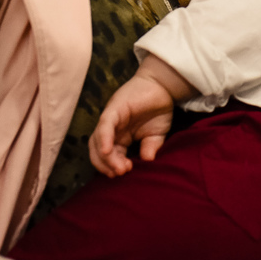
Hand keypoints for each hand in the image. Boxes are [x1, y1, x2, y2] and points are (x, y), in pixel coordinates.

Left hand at [88, 62, 180, 176]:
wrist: (163, 86)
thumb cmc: (158, 109)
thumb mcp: (156, 135)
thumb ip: (150, 148)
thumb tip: (147, 161)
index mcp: (119, 137)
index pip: (108, 156)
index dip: (112, 167)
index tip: (125, 173)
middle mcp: (110, 130)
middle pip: (97, 151)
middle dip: (106, 165)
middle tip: (121, 173)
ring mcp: (110, 119)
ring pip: (97, 141)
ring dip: (106, 157)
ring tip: (120, 167)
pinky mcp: (113, 109)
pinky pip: (104, 126)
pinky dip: (104, 139)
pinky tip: (107, 151)